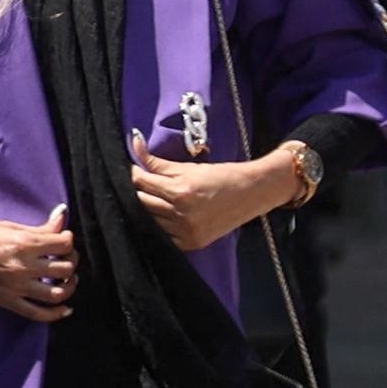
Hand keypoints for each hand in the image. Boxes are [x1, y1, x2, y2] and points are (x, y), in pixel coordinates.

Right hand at [0, 210, 79, 321]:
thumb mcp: (7, 226)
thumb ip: (37, 228)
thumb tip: (61, 217)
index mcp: (23, 243)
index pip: (63, 244)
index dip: (67, 240)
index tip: (61, 239)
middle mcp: (22, 267)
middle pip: (65, 268)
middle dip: (70, 260)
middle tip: (63, 257)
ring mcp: (14, 287)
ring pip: (58, 293)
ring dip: (69, 285)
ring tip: (66, 279)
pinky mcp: (6, 301)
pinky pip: (38, 313)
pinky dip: (56, 314)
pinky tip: (64, 308)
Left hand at [129, 137, 293, 253]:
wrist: (253, 192)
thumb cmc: (222, 175)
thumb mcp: (188, 167)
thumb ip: (157, 161)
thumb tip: (135, 143)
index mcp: (181, 192)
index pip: (142, 182)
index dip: (133, 172)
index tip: (132, 168)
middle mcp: (182, 214)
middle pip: (142, 202)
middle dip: (137, 191)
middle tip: (139, 183)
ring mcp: (187, 232)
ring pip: (149, 220)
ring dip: (145, 209)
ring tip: (150, 198)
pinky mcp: (192, 244)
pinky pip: (163, 236)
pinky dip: (158, 226)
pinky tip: (161, 215)